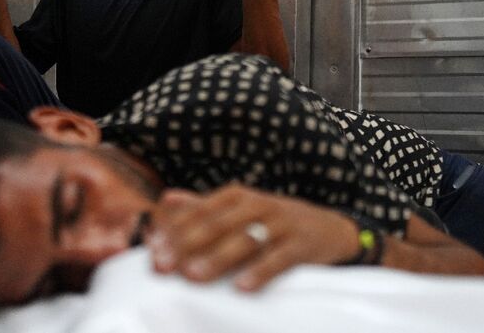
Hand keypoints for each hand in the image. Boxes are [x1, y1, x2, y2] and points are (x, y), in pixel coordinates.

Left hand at [146, 184, 359, 290]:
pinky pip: (279, 259)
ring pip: (245, 240)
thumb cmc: (275, 223)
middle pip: (218, 225)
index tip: (153, 252)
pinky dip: (260, 272)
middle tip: (164, 266)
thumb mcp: (242, 210)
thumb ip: (204, 206)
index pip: (200, 212)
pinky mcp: (302, 244)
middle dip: (187, 245)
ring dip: (217, 258)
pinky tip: (242, 287)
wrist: (331, 229)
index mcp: (238, 197)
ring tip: (194, 276)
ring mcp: (282, 223)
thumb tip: (166, 199)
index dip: (175, 231)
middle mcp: (258, 205)